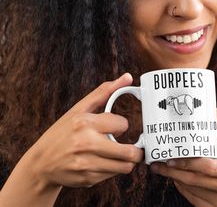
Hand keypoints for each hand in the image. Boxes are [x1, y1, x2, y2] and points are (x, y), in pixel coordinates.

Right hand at [27, 73, 142, 188]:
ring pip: (125, 167)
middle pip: (129, 152)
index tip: (115, 126)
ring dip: (126, 160)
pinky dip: (112, 168)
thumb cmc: (63, 131)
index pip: (122, 124)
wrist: (42, 162)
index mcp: (85, 122)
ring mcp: (87, 164)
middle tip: (134, 146)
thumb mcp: (80, 108)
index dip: (121, 124)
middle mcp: (86, 144)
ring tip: (119, 154)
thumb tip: (128, 77)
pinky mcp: (88, 179)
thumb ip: (105, 92)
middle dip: (135, 149)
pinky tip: (103, 162)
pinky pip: (112, 175)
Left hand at [151, 109, 216, 206]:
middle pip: (196, 181)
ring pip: (195, 192)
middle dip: (174, 171)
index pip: (208, 168)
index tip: (171, 158)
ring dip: (177, 180)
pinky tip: (178, 181)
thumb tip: (216, 113)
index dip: (188, 162)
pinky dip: (186, 191)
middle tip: (158, 164)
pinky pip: (198, 203)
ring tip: (164, 169)